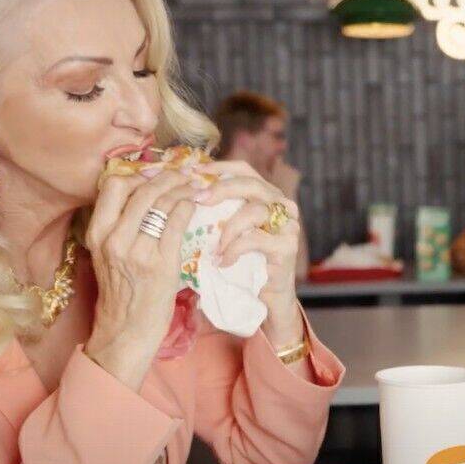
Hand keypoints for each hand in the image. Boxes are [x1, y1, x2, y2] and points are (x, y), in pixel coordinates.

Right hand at [84, 170, 201, 388]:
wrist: (127, 330)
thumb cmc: (122, 291)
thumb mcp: (109, 254)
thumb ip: (120, 225)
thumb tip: (144, 193)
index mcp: (97, 233)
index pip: (113, 185)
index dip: (138, 173)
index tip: (157, 171)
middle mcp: (113, 238)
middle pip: (141, 189)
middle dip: (167, 175)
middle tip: (184, 172)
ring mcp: (137, 251)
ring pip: (161, 202)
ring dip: (182, 187)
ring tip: (196, 184)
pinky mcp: (161, 263)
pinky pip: (178, 222)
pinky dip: (189, 207)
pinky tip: (196, 205)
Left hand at [191, 160, 304, 347]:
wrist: (262, 296)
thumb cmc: (239, 261)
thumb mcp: (224, 231)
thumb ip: (213, 211)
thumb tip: (177, 191)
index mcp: (264, 194)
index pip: (243, 169)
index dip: (219, 167)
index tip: (192, 172)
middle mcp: (280, 204)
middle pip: (251, 184)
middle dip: (221, 189)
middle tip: (198, 199)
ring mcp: (287, 224)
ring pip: (255, 211)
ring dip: (227, 227)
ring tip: (213, 244)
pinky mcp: (287, 246)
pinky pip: (256, 239)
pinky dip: (234, 249)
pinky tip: (222, 261)